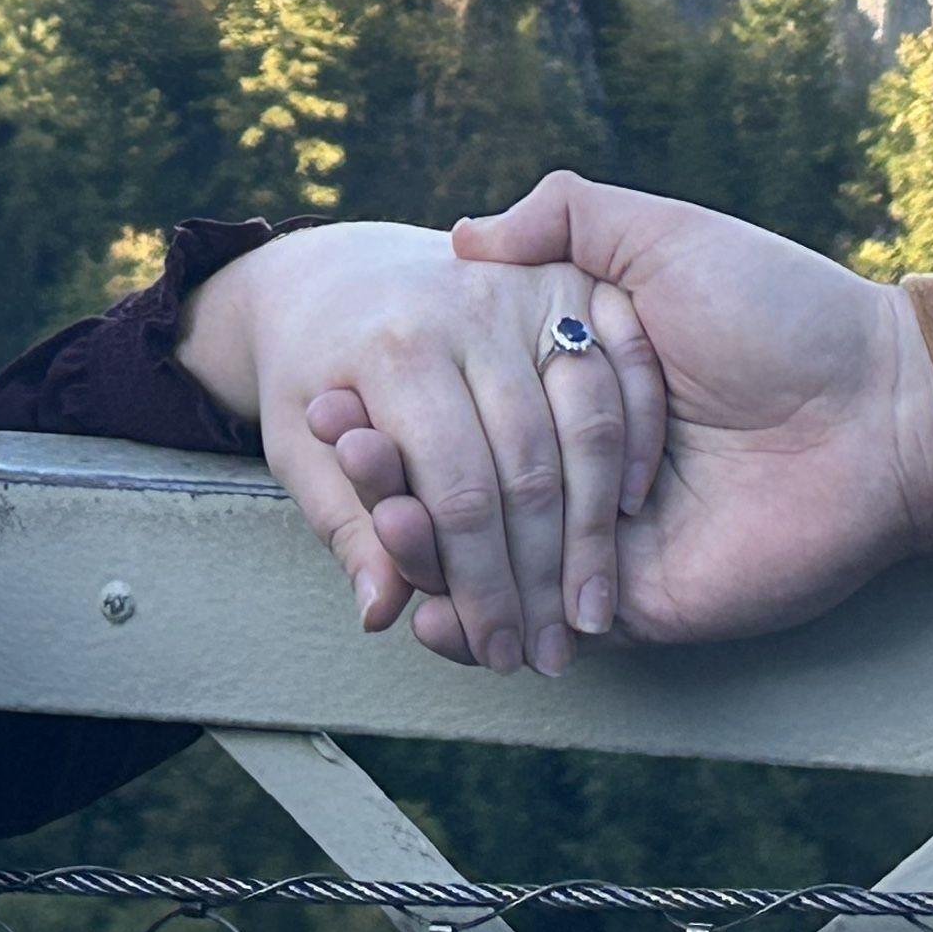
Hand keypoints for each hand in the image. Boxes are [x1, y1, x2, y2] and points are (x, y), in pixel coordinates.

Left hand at [175, 223, 664, 675]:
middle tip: (547, 655)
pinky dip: (637, 444)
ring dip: (596, 532)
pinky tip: (625, 517)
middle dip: (540, 578)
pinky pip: (625, 370)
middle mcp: (468, 309)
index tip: (496, 653)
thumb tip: (383, 612)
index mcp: (396, 349)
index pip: (458, 491)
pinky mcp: (571, 278)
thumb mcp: (295, 448)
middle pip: (528, 467)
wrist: (333, 276)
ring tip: (590, 613)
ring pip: (587, 426)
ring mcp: (526, 289)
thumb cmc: (312, 376)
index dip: (481, 587)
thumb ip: (344, 527)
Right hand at [314, 173, 932, 657]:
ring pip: (485, 557)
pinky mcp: (635, 602)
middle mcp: (586, 461)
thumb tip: (464, 232)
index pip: (462, 404)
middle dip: (388, 478)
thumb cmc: (781, 312)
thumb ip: (570, 216)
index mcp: (582, 380)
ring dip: (417, 548)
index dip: (393, 407)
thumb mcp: (665, 237)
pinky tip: (419, 606)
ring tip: (374, 522)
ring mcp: (606, 536)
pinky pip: (538, 618)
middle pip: (460, 481)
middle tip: (338, 456)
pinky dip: (470, 621)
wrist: (880, 410)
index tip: (330, 398)